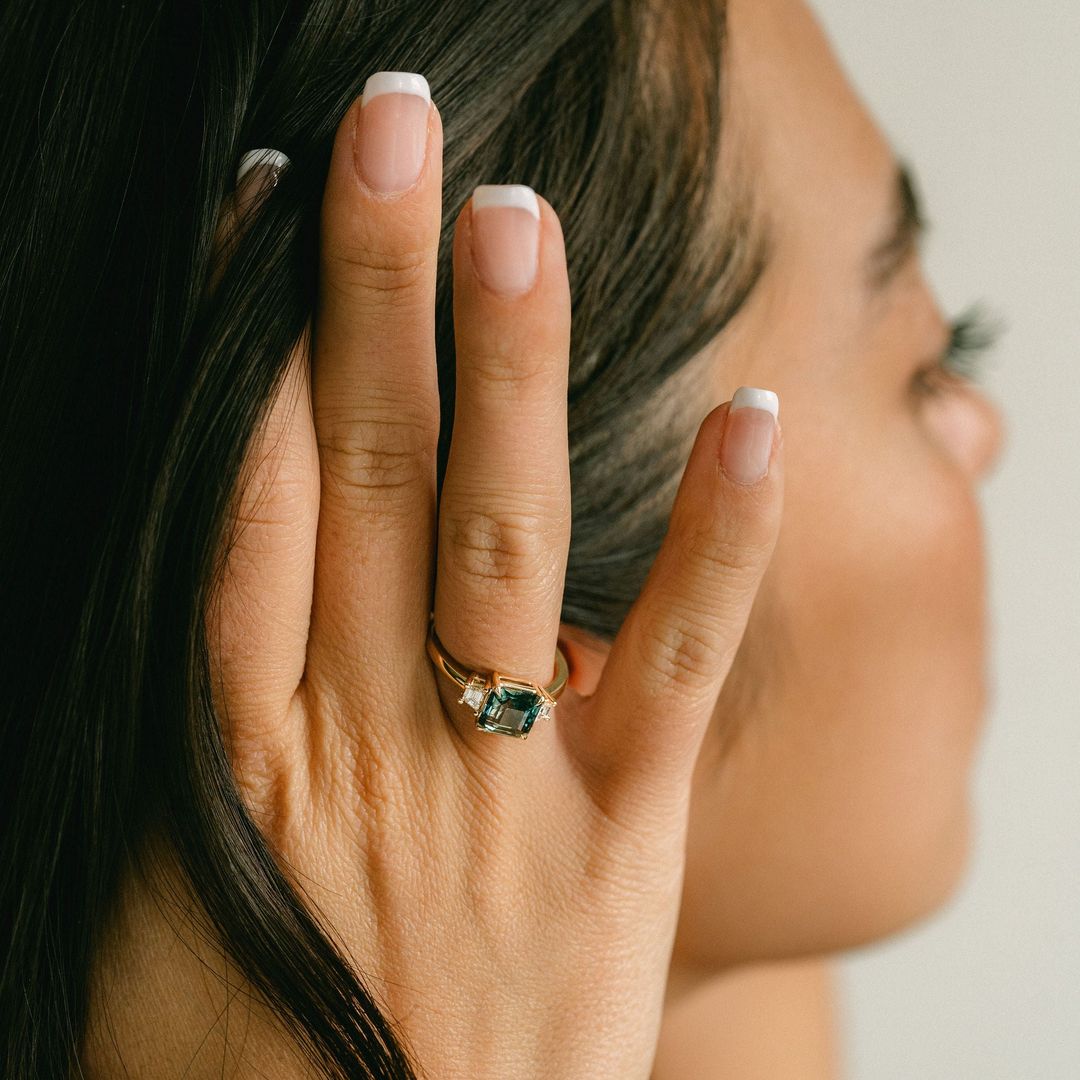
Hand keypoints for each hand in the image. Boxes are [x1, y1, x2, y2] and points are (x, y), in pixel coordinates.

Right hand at [207, 76, 783, 1076]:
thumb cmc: (239, 1063)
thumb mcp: (170, 881)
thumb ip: (201, 729)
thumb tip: (216, 579)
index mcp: (237, 753)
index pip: (246, 498)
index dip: (255, 347)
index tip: (274, 213)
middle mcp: (367, 743)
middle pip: (368, 475)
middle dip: (371, 293)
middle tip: (394, 135)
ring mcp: (504, 787)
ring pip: (505, 542)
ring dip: (512, 371)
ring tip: (515, 223)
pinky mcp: (619, 844)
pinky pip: (673, 671)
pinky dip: (716, 542)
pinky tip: (754, 418)